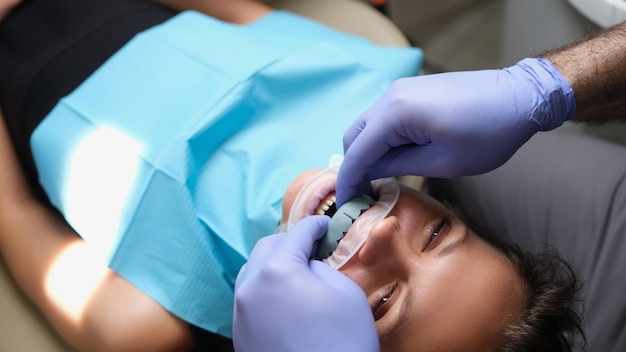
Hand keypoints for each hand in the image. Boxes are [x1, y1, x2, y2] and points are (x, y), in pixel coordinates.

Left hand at [233, 216, 378, 351]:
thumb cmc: (343, 341)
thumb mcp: (345, 292)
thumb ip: (321, 267)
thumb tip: (307, 264)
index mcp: (276, 270)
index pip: (296, 234)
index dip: (314, 226)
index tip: (324, 225)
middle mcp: (250, 287)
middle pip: (266, 249)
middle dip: (289, 242)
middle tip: (311, 246)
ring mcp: (240, 313)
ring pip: (252, 273)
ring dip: (273, 264)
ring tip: (295, 270)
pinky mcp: (240, 335)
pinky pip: (249, 299)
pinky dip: (265, 289)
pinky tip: (283, 297)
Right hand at [336, 58, 575, 204]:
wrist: (521, 97)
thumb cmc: (487, 135)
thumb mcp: (441, 162)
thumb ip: (398, 166)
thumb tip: (369, 174)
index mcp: (396, 113)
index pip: (356, 152)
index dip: (347, 182)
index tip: (344, 207)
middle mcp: (391, 95)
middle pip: (354, 135)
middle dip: (353, 166)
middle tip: (363, 194)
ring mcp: (400, 89)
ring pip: (367, 125)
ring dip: (366, 151)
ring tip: (379, 179)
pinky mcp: (411, 90)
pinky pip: (383, 117)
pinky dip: (380, 138)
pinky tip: (395, 156)